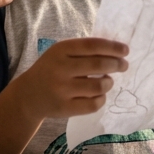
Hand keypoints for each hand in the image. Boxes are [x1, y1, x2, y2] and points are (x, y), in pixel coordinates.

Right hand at [9, 38, 128, 118]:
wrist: (28, 95)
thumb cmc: (50, 70)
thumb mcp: (60, 54)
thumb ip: (83, 51)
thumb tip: (116, 52)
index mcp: (60, 50)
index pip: (92, 46)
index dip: (112, 47)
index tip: (126, 50)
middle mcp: (60, 68)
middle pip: (99, 65)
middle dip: (117, 64)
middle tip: (124, 65)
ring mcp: (62, 90)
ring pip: (99, 86)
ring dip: (109, 82)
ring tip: (108, 81)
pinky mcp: (65, 108)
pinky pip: (93, 104)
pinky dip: (101, 99)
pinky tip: (99, 95)